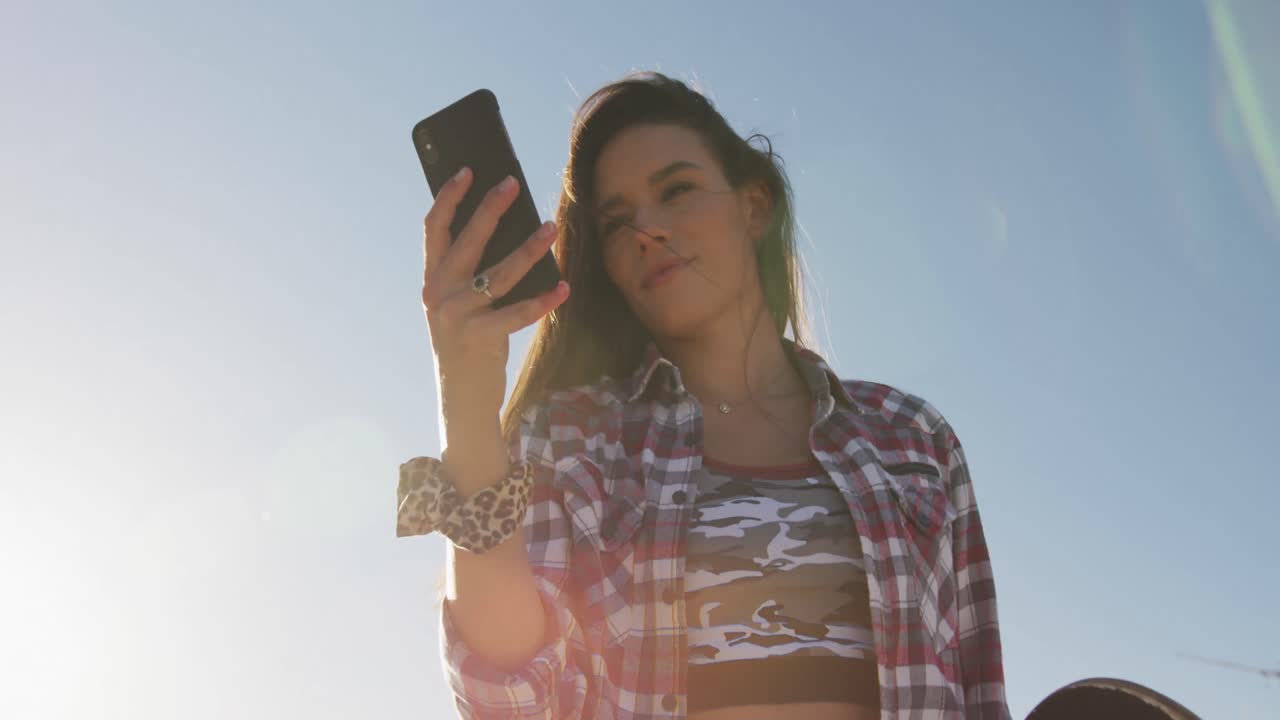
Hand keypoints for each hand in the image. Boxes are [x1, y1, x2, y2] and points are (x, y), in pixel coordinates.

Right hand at [420, 167, 569, 431]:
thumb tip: (511, 229)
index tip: (468, 170)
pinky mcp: (478, 338)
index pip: (434, 228)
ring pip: (499, 273)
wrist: (461, 396)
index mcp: (432, 279)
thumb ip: (474, 272)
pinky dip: (544, 300)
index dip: (449, 197)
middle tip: (513, 182)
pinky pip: (518, 313)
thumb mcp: (462, 303)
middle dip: (491, 208)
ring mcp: (455, 316)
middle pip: (468, 240)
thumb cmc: (470, 341)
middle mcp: (438, 294)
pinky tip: (564, 287)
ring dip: (529, 248)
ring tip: (551, 227)